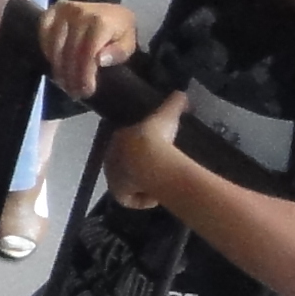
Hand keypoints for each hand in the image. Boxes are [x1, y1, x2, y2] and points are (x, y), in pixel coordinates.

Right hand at [36, 0, 141, 103]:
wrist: (111, 12)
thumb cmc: (119, 32)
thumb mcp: (128, 44)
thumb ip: (118, 52)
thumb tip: (100, 59)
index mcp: (101, 21)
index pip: (87, 52)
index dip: (84, 74)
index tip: (86, 91)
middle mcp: (79, 12)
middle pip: (70, 51)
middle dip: (72, 76)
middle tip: (74, 92)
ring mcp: (63, 10)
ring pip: (55, 46)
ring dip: (59, 68)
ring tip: (65, 83)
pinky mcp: (51, 11)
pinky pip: (43, 35)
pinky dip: (48, 52)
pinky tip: (56, 64)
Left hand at [104, 91, 190, 210]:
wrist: (151, 157)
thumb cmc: (156, 135)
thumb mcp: (167, 115)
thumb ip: (174, 104)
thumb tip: (183, 95)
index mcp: (118, 138)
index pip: (125, 144)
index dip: (140, 150)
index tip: (155, 153)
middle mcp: (110, 158)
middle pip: (125, 165)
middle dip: (139, 168)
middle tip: (159, 170)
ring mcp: (112, 177)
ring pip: (128, 183)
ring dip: (141, 184)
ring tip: (159, 184)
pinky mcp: (118, 194)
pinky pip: (130, 200)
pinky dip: (143, 200)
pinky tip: (156, 197)